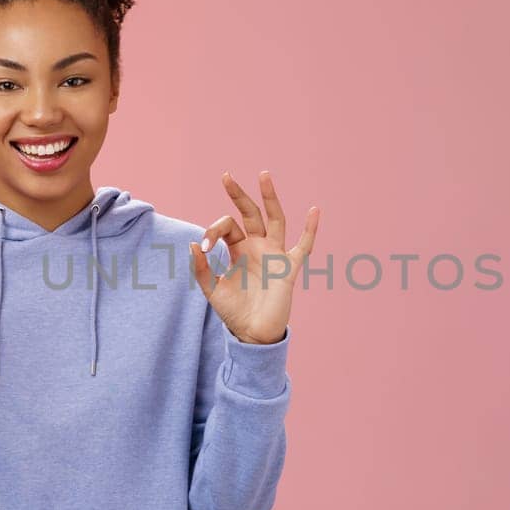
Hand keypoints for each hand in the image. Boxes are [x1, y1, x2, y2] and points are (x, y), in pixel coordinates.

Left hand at [188, 171, 319, 344]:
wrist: (252, 334)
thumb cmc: (234, 312)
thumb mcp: (212, 289)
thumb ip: (202, 268)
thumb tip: (194, 244)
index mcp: (238, 249)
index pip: (227, 226)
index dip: (213, 231)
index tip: (205, 246)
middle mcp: (257, 246)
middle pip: (250, 213)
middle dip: (239, 195)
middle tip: (226, 176)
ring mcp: (274, 254)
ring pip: (275, 219)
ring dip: (270, 198)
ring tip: (263, 176)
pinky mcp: (288, 268)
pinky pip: (303, 245)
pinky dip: (310, 229)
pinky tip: (314, 210)